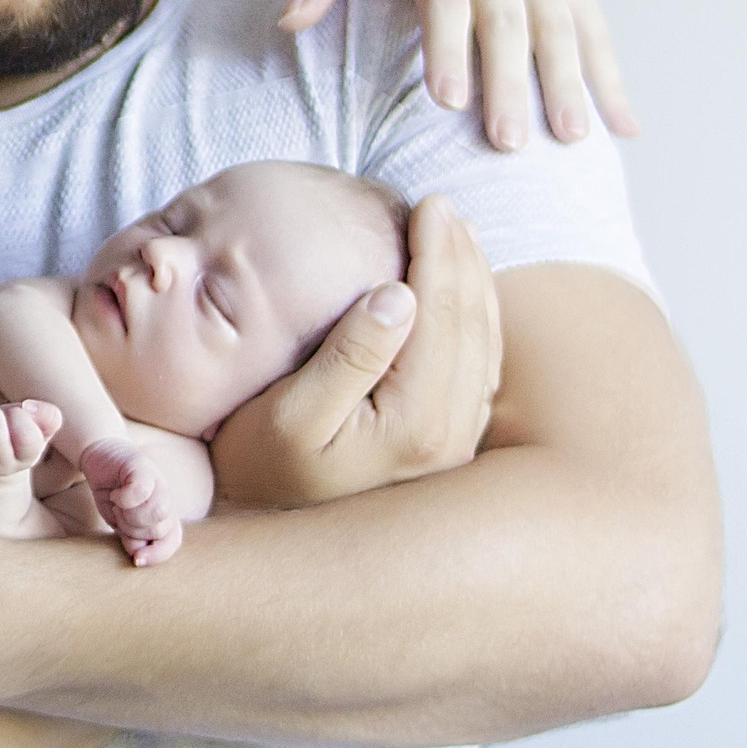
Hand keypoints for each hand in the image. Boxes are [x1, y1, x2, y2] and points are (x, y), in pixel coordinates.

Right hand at [209, 196, 499, 508]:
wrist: (270, 543)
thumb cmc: (261, 471)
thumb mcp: (290, 414)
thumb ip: (348, 354)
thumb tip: (401, 294)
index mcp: (418, 424)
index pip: (442, 315)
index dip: (439, 252)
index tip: (429, 204)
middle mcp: (452, 438)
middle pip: (473, 324)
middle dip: (462, 257)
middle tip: (443, 206)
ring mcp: (456, 446)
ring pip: (484, 345)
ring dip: (474, 283)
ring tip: (456, 234)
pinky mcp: (447, 447)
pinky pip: (479, 368)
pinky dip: (474, 318)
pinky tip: (457, 293)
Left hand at [281, 0, 638, 149]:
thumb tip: (289, 20)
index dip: (447, 47)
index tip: (445, 100)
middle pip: (506, 22)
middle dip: (509, 83)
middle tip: (505, 142)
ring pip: (560, 29)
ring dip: (568, 85)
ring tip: (570, 139)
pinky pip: (598, 34)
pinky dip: (614, 82)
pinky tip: (625, 130)